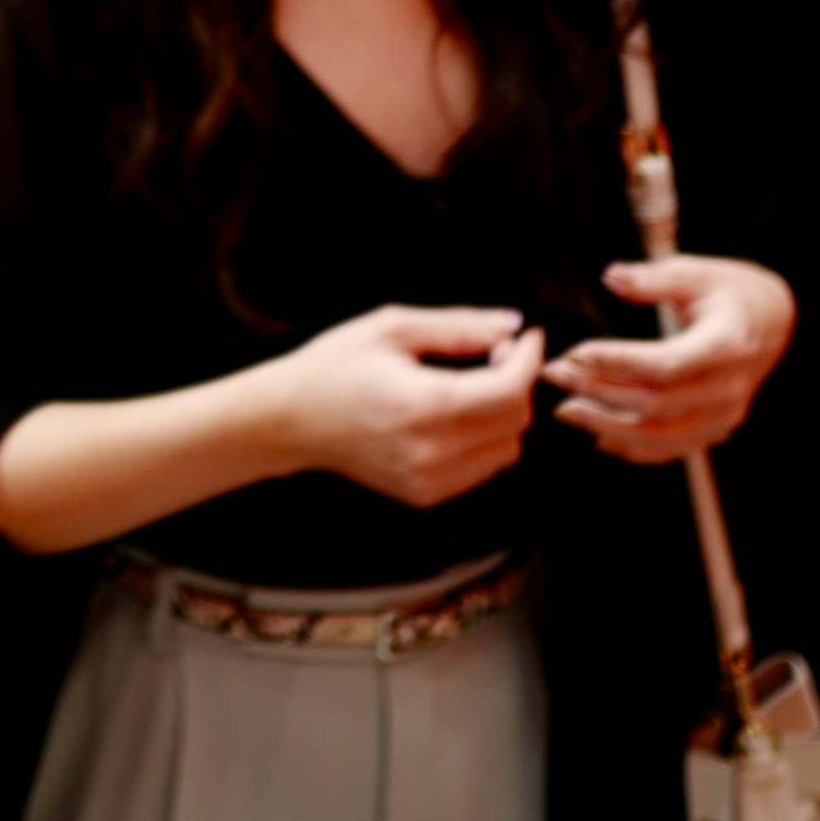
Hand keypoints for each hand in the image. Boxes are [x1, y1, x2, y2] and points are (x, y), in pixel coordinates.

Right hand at [277, 302, 548, 506]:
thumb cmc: (337, 364)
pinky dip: (484, 440)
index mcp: (424, 405)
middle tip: (494, 354)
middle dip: (517, 382)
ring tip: (473, 386)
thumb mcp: (394, 327)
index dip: (529, 359)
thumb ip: (460, 326)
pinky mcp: (424, 495)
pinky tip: (455, 415)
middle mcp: (431, 451)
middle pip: (515, 421)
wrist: (290, 419)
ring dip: (503, 414)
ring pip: (507, 450)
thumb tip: (513, 325)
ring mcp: (428, 480)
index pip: (510, 391)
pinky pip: (481, 469)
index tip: (527, 336)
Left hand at [546, 254, 795, 464]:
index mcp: (728, 344)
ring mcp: (725, 415)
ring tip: (564, 409)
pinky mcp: (716, 429)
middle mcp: (729, 387)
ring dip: (607, 425)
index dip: (617, 362)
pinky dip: (632, 447)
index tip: (575, 352)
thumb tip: (611, 277)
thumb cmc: (729, 291)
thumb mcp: (698, 272)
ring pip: (659, 436)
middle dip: (598, 391)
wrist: (774, 322)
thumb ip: (655, 278)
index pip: (666, 364)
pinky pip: (670, 449)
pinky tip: (597, 434)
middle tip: (554, 374)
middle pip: (655, 404)